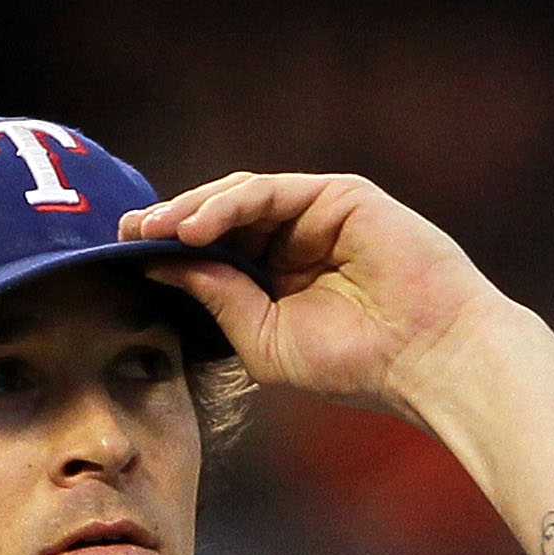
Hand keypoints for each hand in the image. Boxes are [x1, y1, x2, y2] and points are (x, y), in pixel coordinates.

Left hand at [121, 172, 514, 420]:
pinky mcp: (340, 195)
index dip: (171, 250)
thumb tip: (162, 265)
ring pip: (240, 197)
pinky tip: (196, 227)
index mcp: (280, 275)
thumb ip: (220, 299)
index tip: (124, 255)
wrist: (429, 360)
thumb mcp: (267, 339)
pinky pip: (271, 191)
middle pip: (220, 216)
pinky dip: (229, 204)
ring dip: (192, 210)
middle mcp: (297, 237)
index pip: (216, 251)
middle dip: (171, 222)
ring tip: (155, 230)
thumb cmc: (358, 363)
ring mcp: (318, 212)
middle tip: (127, 233)